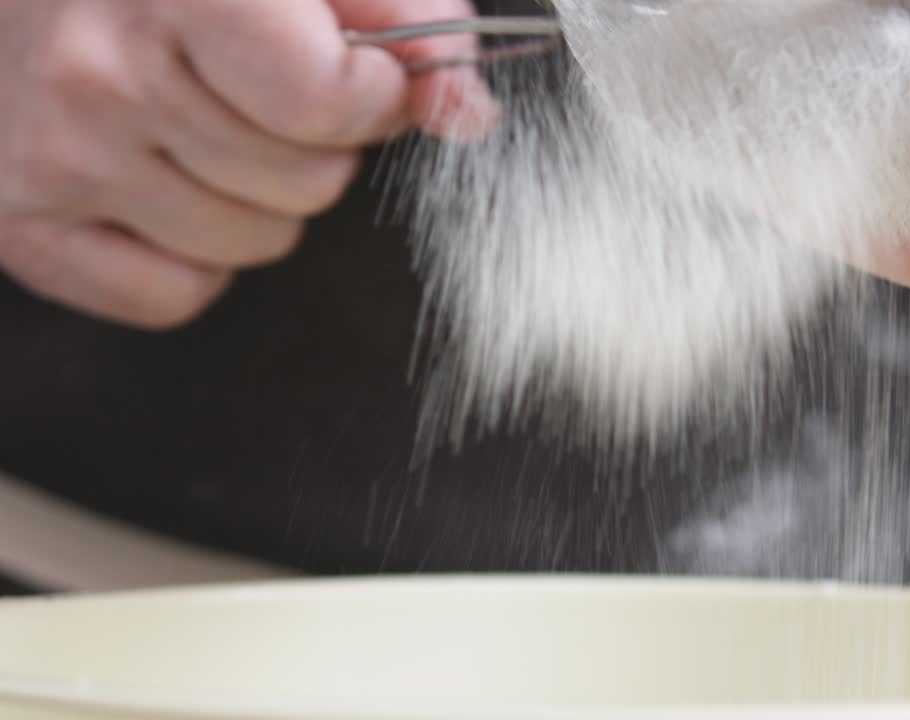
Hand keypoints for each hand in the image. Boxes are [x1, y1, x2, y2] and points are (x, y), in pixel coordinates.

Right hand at [0, 0, 497, 328]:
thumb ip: (397, 10)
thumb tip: (463, 108)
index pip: (325, 101)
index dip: (373, 95)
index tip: (362, 72)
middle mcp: (99, 77)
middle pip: (309, 184)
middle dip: (316, 142)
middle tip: (258, 86)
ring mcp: (52, 159)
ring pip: (256, 244)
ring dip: (258, 196)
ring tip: (200, 120)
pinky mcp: (19, 224)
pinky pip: (176, 296)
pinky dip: (191, 253)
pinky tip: (160, 177)